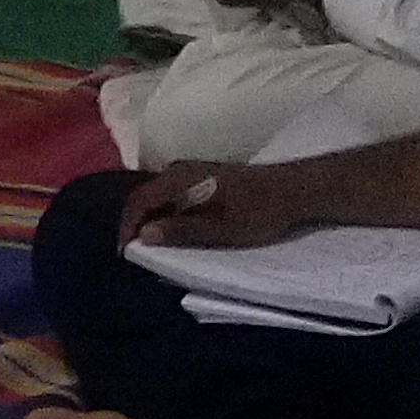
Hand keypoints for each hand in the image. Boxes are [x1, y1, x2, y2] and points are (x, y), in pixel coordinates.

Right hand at [116, 158, 307, 250]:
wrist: (294, 189)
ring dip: (150, 215)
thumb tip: (144, 234)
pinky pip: (172, 191)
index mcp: (181, 178)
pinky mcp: (205, 175)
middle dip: (135, 220)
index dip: (127, 225)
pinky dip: (164, 209)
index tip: (125, 250)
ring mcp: (193, 169)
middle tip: (133, 247)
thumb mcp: (221, 229)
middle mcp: (181, 168)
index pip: (140, 199)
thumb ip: (182, 231)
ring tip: (150, 239)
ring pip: (158, 192)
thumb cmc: (259, 211)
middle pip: (145, 193)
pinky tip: (173, 224)